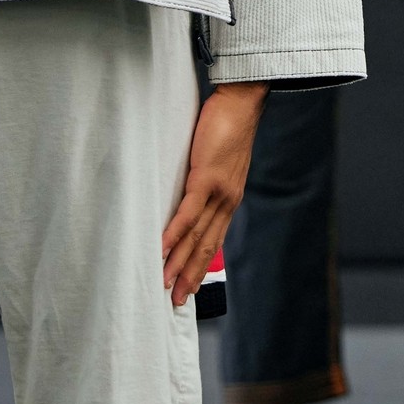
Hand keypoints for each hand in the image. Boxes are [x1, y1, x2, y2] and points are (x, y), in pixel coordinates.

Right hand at [163, 81, 268, 306]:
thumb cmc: (226, 127)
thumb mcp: (217, 161)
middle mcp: (227, 201)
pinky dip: (174, 233)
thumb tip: (186, 196)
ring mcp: (218, 191)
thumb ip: (204, 182)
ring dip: (178, 262)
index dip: (200, 266)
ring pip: (196, 235)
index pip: (213, 240)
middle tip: (175, 302)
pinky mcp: (206, 178)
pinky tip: (161, 249)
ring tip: (164, 284)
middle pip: (206, 247)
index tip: (188, 287)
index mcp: (229, 200)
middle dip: (190, 276)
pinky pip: (188, 212)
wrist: (242, 101)